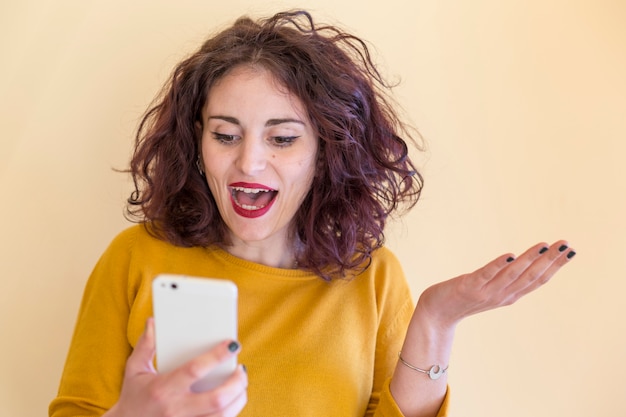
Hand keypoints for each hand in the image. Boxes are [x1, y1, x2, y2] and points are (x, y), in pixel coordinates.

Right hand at [106, 318, 247, 416]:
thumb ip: (145, 346)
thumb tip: (153, 322)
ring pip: (222, 416)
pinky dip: (230, 412)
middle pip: (216, 399)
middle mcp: (175, 410)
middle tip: (241, 368)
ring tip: (240, 382)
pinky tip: (232, 399)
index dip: (216, 356)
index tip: (232, 344)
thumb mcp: (134, 370)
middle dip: (236, 382)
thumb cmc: (133, 397)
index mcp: (162, 389)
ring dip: (238, 398)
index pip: (194, 370)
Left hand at [417, 240, 575, 329]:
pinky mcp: (469, 287)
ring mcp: (486, 292)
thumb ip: (505, 279)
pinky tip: (510, 255)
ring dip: (530, 259)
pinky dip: (499, 265)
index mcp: (509, 295)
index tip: (570, 251)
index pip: (538, 280)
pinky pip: (486, 274)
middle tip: (566, 245)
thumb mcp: (489, 289)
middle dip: (550, 260)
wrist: (436, 314)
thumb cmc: (462, 298)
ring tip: (545, 245)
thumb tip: (519, 260)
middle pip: (531, 277)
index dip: (554, 266)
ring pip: (513, 275)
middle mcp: (502, 295)